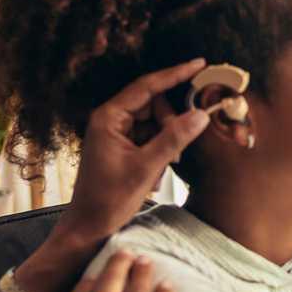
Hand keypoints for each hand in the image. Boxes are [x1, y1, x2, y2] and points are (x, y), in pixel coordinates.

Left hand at [53, 60, 212, 246]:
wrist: (90, 227)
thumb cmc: (108, 200)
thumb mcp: (146, 167)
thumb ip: (174, 138)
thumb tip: (200, 114)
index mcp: (108, 118)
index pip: (147, 86)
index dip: (175, 74)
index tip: (199, 64)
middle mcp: (111, 120)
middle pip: (155, 105)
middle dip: (171, 125)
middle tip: (176, 152)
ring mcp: (116, 133)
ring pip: (155, 123)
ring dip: (166, 143)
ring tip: (162, 169)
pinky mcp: (122, 147)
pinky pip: (150, 138)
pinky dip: (159, 153)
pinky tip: (155, 175)